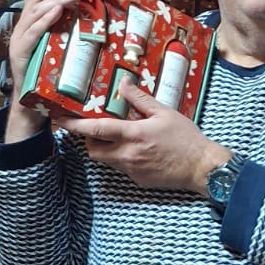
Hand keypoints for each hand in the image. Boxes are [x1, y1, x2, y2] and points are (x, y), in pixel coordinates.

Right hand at [3, 0, 82, 141]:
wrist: (32, 103)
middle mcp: (22, 27)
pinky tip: (57, 11)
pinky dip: (45, 19)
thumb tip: (87, 11)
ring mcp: (19, 39)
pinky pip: (33, 32)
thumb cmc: (49, 74)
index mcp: (29, 22)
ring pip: (35, 11)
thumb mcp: (58, 45)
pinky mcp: (21, 53)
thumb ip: (65, 28)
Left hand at [55, 79, 231, 193]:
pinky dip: (122, 157)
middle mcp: (128, 155)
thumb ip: (140, 100)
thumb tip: (123, 85)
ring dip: (105, 148)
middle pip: (93, 150)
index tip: (63, 120)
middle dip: (88, 140)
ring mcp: (132, 170)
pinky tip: (139, 150)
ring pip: (106, 160)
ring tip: (119, 136)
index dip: (76, 125)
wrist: (201, 168)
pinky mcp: (138, 180)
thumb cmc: (186, 139)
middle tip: (94, 128)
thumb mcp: (165, 113)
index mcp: (134, 135)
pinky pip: (121, 167)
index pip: (96, 129)